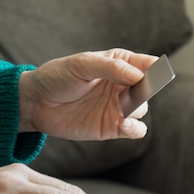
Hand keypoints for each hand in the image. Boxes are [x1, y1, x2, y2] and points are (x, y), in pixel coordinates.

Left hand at [18, 48, 157, 139]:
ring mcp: (119, 107)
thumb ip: (110, 68)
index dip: (155, 67)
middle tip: (139, 90)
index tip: (156, 71)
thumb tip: (138, 76)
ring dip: (138, 108)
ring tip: (123, 108)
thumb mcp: (81, 65)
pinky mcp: (113, 127)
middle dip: (147, 89)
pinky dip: (135, 129)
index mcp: (119, 63)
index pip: (146, 64)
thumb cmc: (57, 77)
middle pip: (148, 88)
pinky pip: (135, 130)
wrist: (36, 103)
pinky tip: (124, 125)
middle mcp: (122, 85)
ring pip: (143, 108)